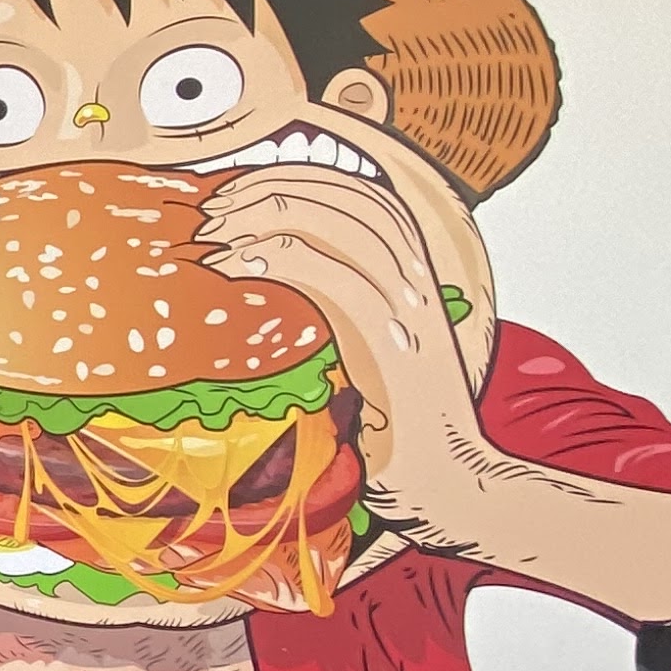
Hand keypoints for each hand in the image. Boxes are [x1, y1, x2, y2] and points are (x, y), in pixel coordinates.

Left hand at [196, 166, 482, 544]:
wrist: (458, 488)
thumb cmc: (407, 435)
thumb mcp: (371, 354)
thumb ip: (342, 311)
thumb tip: (279, 284)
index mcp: (418, 280)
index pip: (362, 196)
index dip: (299, 182)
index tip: (237, 196)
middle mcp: (420, 284)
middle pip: (349, 197)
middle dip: (274, 189)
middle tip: (212, 210)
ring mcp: (412, 310)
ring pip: (342, 223)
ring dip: (270, 215)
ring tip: (215, 233)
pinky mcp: (396, 344)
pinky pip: (336, 277)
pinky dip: (285, 257)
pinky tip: (241, 262)